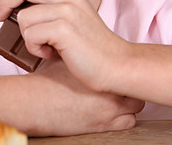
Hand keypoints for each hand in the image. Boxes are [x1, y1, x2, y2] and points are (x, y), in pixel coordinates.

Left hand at [0, 0, 130, 91]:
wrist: (116, 65)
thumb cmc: (89, 47)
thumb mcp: (71, 19)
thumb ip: (50, 9)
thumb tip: (16, 11)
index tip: (4, 7)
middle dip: (5, 2)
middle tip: (1, 17)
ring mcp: (67, 11)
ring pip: (23, 17)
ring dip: (28, 36)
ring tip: (45, 46)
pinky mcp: (64, 29)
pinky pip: (31, 34)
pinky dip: (35, 48)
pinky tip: (50, 53)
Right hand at [24, 58, 144, 135]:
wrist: (35, 102)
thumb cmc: (45, 82)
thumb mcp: (61, 59)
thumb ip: (77, 54)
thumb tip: (81, 46)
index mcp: (100, 68)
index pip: (125, 66)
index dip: (121, 68)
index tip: (117, 70)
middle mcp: (109, 87)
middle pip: (133, 84)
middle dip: (125, 85)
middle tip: (117, 84)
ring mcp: (109, 107)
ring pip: (136, 105)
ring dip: (127, 103)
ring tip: (113, 100)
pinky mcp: (104, 125)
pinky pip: (129, 122)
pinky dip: (122, 119)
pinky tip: (109, 114)